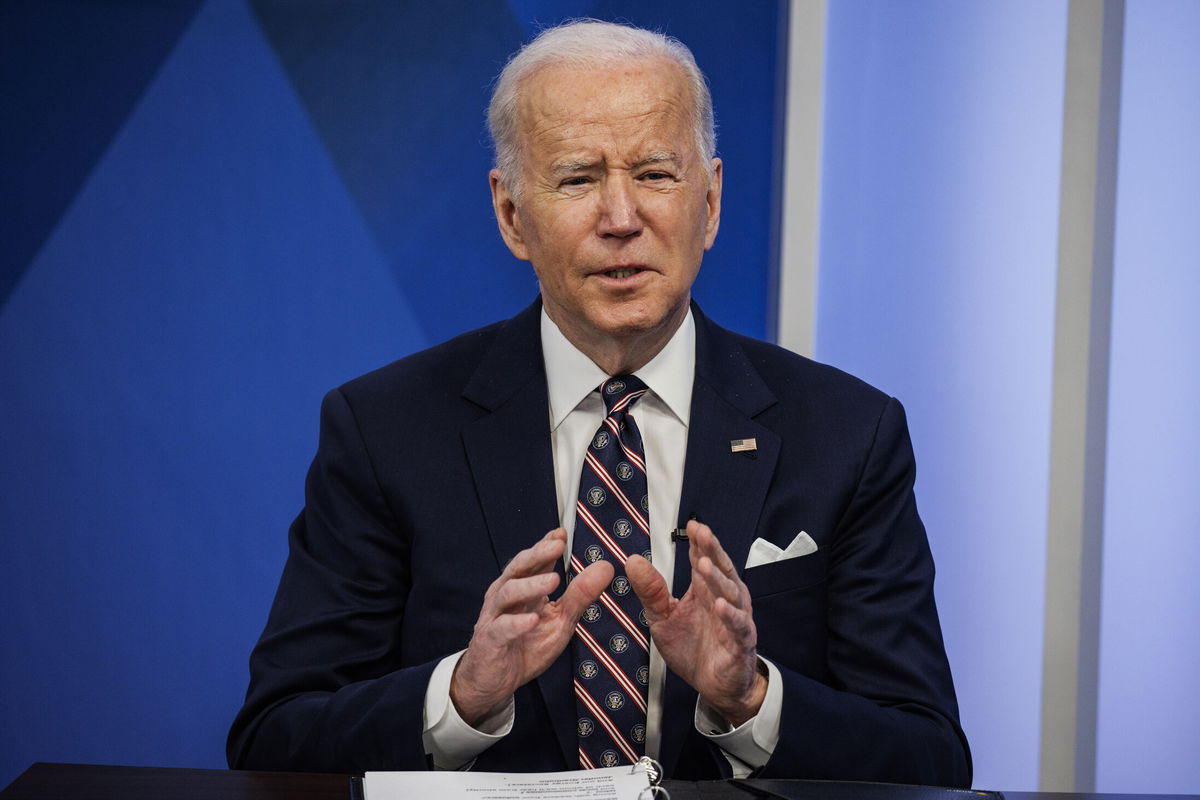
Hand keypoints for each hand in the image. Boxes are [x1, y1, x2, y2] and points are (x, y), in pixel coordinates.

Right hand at [450, 528, 612, 725]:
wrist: (493, 680)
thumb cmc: (525, 645)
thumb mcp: (560, 620)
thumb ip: (580, 595)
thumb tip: (605, 566)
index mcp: (523, 588)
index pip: (534, 560)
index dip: (546, 545)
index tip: (562, 533)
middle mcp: (506, 596)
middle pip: (518, 569)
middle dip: (538, 555)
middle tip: (557, 546)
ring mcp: (495, 617)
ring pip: (508, 593)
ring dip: (530, 585)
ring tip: (552, 580)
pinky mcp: (490, 640)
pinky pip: (501, 628)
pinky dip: (516, 623)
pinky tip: (531, 619)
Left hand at [626, 520, 765, 725]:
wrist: (713, 685)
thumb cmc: (692, 648)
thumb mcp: (662, 617)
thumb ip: (651, 590)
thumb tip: (632, 561)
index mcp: (704, 589)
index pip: (703, 559)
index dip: (699, 542)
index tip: (691, 525)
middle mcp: (722, 598)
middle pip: (720, 569)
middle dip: (711, 550)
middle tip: (702, 533)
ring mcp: (734, 618)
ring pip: (730, 593)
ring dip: (718, 578)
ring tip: (704, 565)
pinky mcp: (741, 641)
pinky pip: (738, 625)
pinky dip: (730, 615)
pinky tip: (720, 605)